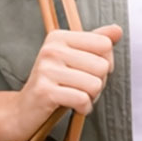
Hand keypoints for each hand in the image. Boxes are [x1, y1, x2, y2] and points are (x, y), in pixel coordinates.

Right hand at [10, 24, 123, 139]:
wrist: (24, 110)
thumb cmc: (54, 83)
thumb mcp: (74, 58)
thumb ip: (96, 42)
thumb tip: (117, 30)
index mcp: (59, 37)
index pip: (104, 44)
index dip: (106, 62)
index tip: (92, 70)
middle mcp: (51, 50)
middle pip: (102, 66)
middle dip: (99, 82)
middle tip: (82, 87)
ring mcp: (47, 70)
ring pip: (95, 84)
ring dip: (92, 97)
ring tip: (77, 96)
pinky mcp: (46, 91)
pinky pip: (82, 99)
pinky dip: (84, 108)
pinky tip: (74, 107)